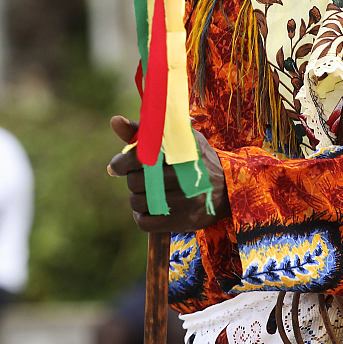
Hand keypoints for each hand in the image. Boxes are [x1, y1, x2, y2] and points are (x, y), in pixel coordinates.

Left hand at [107, 116, 229, 233]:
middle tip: (140, 178)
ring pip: (138, 203)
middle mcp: (184, 175)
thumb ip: (144, 131)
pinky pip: (145, 223)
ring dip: (137, 198)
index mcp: (180, 150)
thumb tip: (114, 121)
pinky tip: (150, 209)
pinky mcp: (184, 220)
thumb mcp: (177, 138)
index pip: (140, 157)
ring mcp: (185, 200)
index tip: (117, 165)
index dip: (122, 162)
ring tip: (148, 193)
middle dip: (132, 179)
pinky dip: (142, 216)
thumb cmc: (194, 158)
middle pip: (136, 181)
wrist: (228, 187)